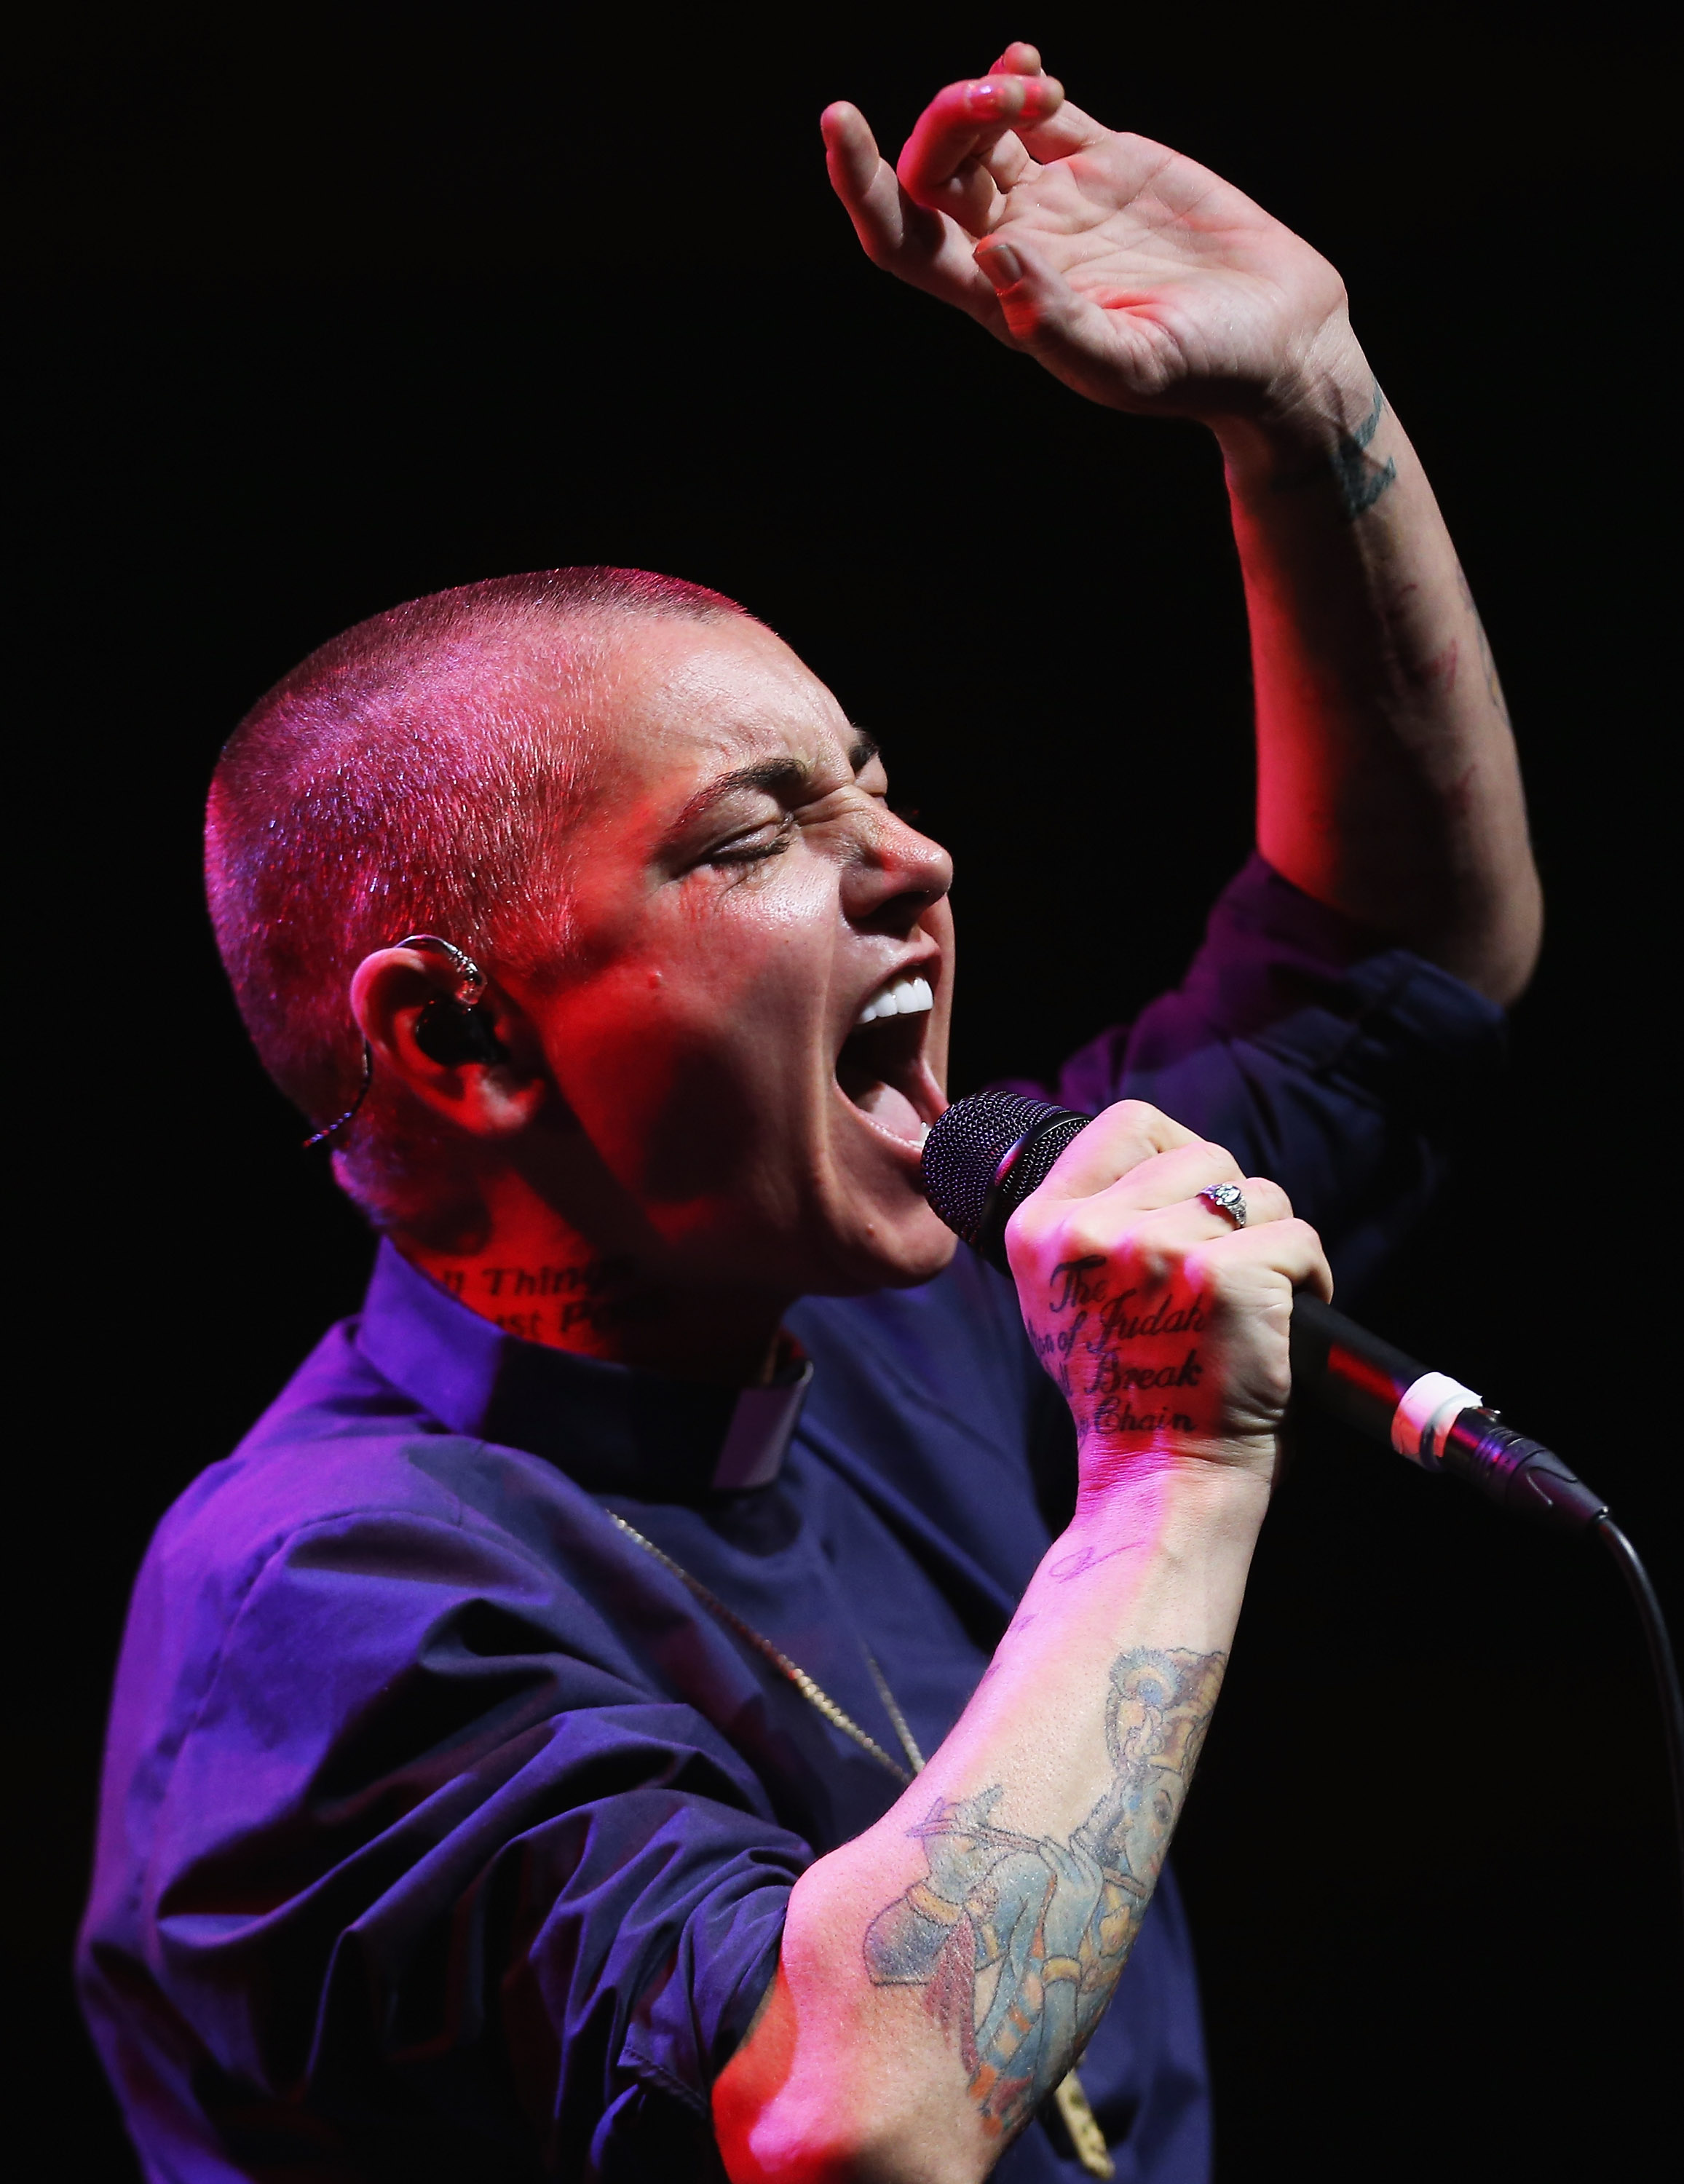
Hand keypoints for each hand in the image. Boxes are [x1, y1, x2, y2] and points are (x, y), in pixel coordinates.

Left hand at [822, 42, 1359, 429]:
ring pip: (977, 131)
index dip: (861, 183)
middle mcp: (1014, 245)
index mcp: (1000, 300)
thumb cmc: (1203, 371)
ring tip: (1034, 91)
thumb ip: (1058, 322)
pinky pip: (1036, 108)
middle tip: (1006, 101)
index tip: (840, 120)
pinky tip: (1029, 66)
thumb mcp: (1130, 364)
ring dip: (985, 92)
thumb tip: (993, 255)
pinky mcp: (1102, 160)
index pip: (901, 237)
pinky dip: (1018, 74)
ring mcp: (1055, 199)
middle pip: (933, 170)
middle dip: (947, 119)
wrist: (1278, 338)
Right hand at [1004, 1100, 1331, 1483]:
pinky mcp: (1224, 1279)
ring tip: (1249, 1303)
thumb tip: (1157, 1168)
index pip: (1129, 1123)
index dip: (1177, 1150)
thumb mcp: (1062, 1298)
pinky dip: (1308, 1277)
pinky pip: (1298, 1238)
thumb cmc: (1127, 1391)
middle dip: (1232, 1209)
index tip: (1192, 1203)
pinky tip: (1281, 1321)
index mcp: (1041, 1229)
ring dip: (1271, 1244)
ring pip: (1259, 1195)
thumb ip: (1088, 1226)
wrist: (1159, 1476)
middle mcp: (1089, 1233)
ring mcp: (1156, 1252)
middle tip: (1220, 1275)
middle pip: (1205, 1155)